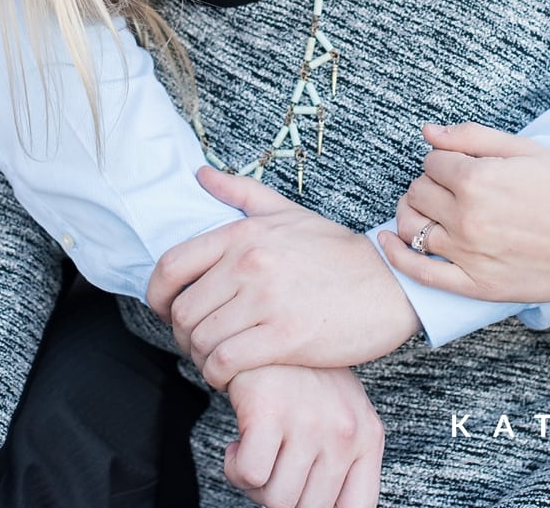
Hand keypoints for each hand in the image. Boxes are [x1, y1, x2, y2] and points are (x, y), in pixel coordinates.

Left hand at [147, 168, 420, 387]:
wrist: (392, 284)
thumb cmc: (341, 253)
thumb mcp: (292, 214)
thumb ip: (242, 194)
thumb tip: (200, 175)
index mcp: (246, 235)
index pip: (172, 266)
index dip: (158, 295)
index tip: (168, 310)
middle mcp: (251, 264)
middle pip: (184, 312)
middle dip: (185, 334)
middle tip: (205, 341)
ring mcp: (267, 300)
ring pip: (201, 341)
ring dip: (203, 357)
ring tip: (222, 357)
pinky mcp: (285, 336)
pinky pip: (224, 363)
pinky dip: (220, 374)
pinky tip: (236, 372)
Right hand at [225, 364, 382, 507]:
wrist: (276, 328)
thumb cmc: (306, 382)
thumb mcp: (343, 417)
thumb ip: (344, 462)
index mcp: (368, 437)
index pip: (359, 506)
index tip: (302, 501)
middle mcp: (345, 432)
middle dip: (281, 496)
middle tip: (272, 468)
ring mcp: (310, 422)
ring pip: (275, 498)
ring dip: (255, 484)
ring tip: (257, 452)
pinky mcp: (271, 413)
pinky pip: (249, 475)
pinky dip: (236, 468)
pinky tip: (239, 444)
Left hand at [378, 123, 549, 306]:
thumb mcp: (528, 150)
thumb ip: (473, 138)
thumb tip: (428, 132)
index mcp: (479, 180)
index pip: (432, 162)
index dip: (447, 160)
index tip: (465, 165)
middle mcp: (467, 219)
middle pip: (418, 192)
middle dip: (431, 184)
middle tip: (456, 187)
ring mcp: (468, 255)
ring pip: (413, 227)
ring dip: (416, 213)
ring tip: (433, 210)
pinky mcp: (474, 286)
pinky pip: (419, 273)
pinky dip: (396, 255)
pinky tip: (388, 240)